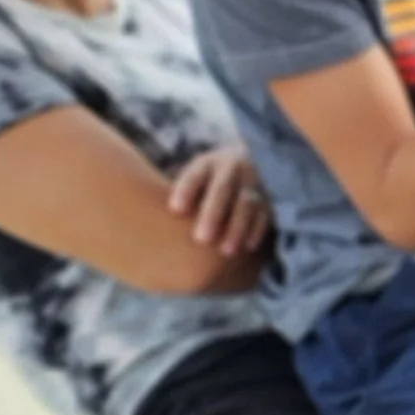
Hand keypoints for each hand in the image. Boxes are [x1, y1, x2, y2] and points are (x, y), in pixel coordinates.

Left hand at [164, 145, 270, 262]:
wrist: (246, 163)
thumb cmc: (206, 183)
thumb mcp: (193, 178)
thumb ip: (178, 195)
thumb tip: (146, 220)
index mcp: (207, 164)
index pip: (195, 174)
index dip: (185, 190)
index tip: (174, 209)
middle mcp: (231, 168)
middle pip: (222, 189)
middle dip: (213, 213)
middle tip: (200, 239)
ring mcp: (252, 181)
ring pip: (245, 203)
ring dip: (237, 227)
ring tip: (225, 251)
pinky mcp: (269, 197)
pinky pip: (265, 213)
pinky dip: (256, 229)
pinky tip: (247, 247)